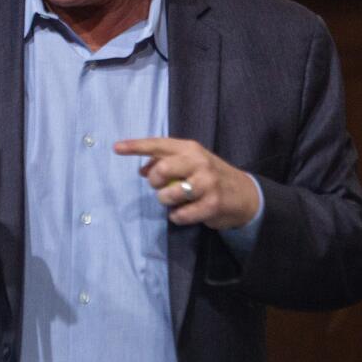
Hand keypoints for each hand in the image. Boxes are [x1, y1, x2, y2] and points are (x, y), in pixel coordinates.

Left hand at [113, 137, 259, 229]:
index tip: (116, 148)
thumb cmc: (209, 176)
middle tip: (161, 186)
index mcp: (189, 148)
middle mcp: (198, 161)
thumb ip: (165, 162)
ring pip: (169, 194)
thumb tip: (141, 169)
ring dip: (166, 201)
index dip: (136, 146)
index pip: (158, 144)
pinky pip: (181, 214)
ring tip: (175, 201)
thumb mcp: (189, 163)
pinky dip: (177, 216)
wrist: (245, 193)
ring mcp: (207, 182)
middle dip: (155, 181)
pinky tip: (183, 213)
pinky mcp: (212, 203)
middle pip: (162, 169)